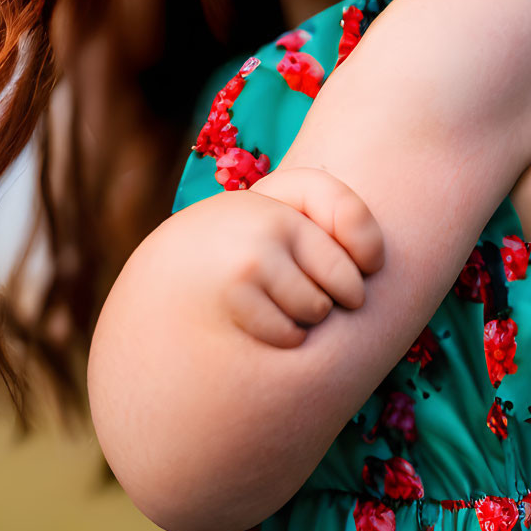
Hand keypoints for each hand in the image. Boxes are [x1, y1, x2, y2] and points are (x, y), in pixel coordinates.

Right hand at [178, 166, 382, 348]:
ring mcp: (252, 249)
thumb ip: (312, 222)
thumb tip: (371, 263)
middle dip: (336, 296)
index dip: (365, 239)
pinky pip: (293, 333)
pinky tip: (253, 324)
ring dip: (305, 319)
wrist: (158, 288)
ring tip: (269, 305)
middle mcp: (264, 211)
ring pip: (319, 307)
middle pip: (344, 274)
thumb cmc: (227, 260)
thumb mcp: (262, 226)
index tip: (368, 264)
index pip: (340, 202)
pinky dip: (283, 338)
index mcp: (274, 192)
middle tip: (300, 291)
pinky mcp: (237, 288)